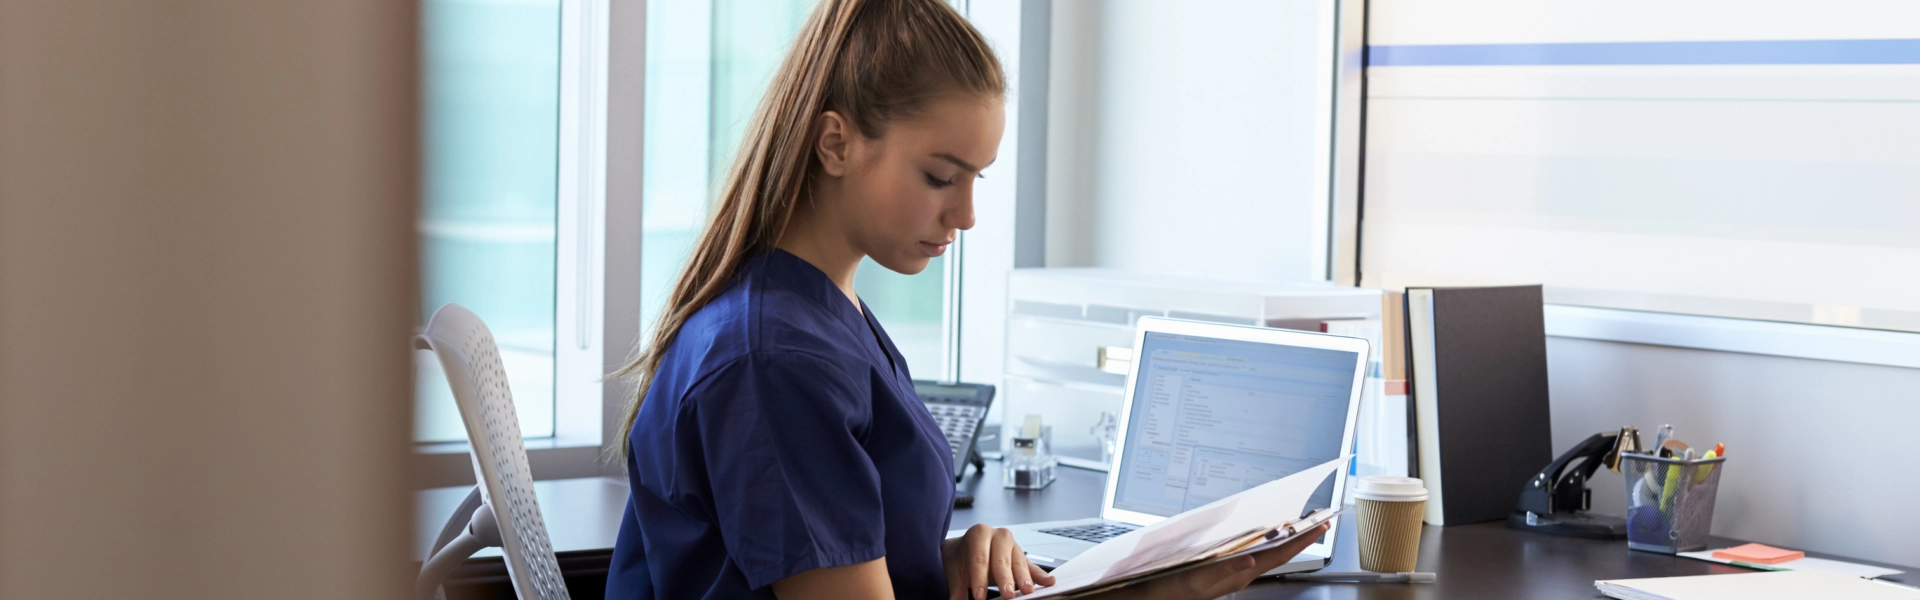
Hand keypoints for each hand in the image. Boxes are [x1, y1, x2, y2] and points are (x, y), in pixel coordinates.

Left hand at [943, 523, 1056, 598]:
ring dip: (1023, 578)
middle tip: (1006, 595)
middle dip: (1005, 578)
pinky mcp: (1021, 557)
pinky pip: (1031, 567)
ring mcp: (1013, 545)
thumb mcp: (954, 571)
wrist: (964, 551)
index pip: (979, 557)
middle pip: (1002, 559)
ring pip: (1018, 562)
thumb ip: (955, 588)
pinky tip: (1048, 582)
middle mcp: (998, 535)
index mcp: (979, 533)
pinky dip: (1040, 575)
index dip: (979, 578)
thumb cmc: (961, 559)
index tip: (979, 596)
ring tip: (1027, 591)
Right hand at [1100, 523, 1328, 599]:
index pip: (1277, 554)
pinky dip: (1260, 541)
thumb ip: (1224, 569)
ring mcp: (1230, 572)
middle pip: (1276, 552)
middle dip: (1299, 536)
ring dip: (1282, 538)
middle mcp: (1238, 573)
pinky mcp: (1219, 569)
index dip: (1301, 540)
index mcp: (1237, 573)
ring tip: (1297, 524)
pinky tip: (1260, 534)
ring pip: (1264, 552)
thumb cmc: (1170, 591)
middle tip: (1318, 519)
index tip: (1321, 524)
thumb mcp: (1196, 580)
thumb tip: (1251, 558)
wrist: (1147, 597)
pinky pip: (1248, 552)